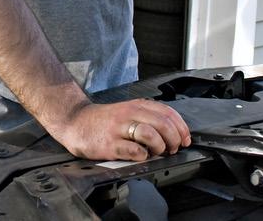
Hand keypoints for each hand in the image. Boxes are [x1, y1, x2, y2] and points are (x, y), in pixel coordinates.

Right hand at [49, 99, 191, 161]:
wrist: (76, 122)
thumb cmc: (105, 120)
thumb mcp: (128, 111)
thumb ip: (148, 117)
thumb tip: (173, 132)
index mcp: (137, 106)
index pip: (167, 112)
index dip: (181, 127)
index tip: (186, 139)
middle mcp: (129, 114)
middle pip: (162, 124)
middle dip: (174, 139)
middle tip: (173, 148)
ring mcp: (119, 129)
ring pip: (150, 134)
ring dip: (160, 146)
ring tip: (158, 152)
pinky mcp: (110, 145)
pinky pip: (133, 150)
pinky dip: (142, 155)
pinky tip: (141, 156)